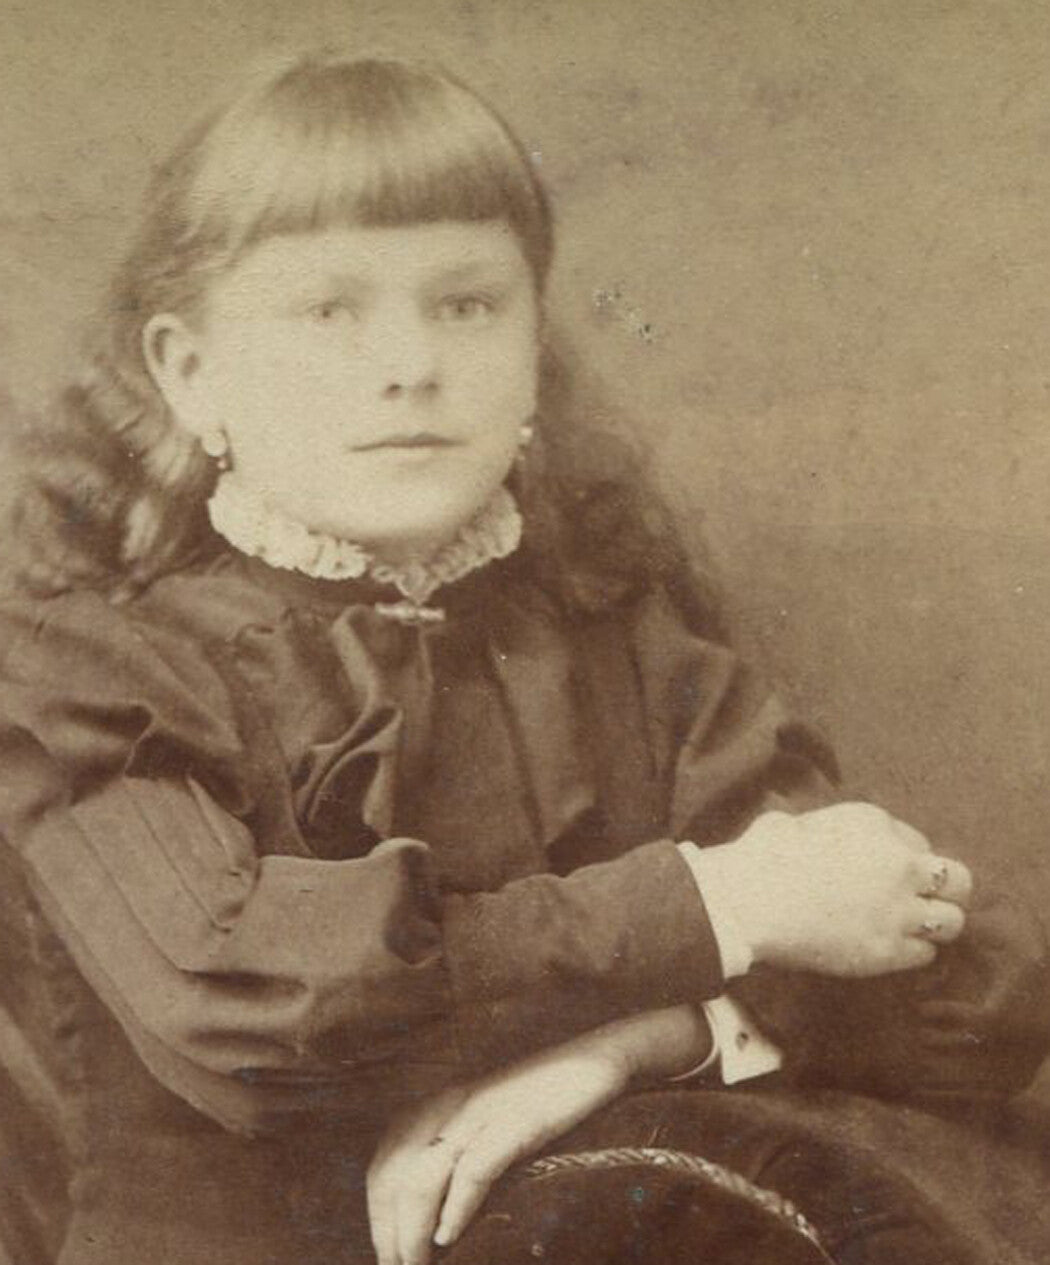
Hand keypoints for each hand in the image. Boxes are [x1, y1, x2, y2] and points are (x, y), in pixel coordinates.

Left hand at [366, 1006, 709, 1264]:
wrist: (594, 1065)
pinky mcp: (514, 1121)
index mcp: (438, 1106)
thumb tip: (440, 1235)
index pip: (384, 1166)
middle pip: (393, 1174)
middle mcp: (449, 1106)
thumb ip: (465, 1177)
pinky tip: (448, 1236)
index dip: (378, 1216)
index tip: (388, 1255)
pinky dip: (455, 1207)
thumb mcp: (494, 1141)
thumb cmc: (546, 1111)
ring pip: (422, 1176)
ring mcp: (481, 1112)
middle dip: (389, 1230)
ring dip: (412, 1231)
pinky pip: (473, 1168)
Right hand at [689, 803, 971, 976]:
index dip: (904, 861)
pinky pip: (927, 954)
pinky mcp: (889, 950)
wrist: (747, 901)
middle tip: (923, 902)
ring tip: (913, 930)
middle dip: (945, 890)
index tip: (885, 874)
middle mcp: (898, 864)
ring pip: (954, 921)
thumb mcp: (792, 822)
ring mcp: (897, 909)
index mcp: (874, 823)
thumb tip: (805, 835)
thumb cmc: (758, 857)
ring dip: (935, 925)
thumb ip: (817, 828)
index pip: (917, 843)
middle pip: (958, 879)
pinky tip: (889, 947)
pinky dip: (913, 952)